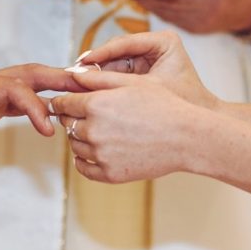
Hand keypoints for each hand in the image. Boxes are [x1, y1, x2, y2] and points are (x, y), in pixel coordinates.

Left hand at [0, 64, 81, 160]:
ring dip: (56, 85)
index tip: (48, 129)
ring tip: (85, 94)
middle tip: (90, 87)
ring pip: (30, 82)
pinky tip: (61, 109)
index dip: (34, 106)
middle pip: (29, 73)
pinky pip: (23, 96)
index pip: (13, 88)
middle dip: (59, 78)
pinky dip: (44, 100)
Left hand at [50, 76, 201, 182]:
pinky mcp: (110, 174)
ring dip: (80, 138)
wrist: (186, 138)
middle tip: (87, 115)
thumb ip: (98, 78)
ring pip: (74, 145)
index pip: (63, 103)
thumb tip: (72, 75)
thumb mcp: (132, 83)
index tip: (66, 103)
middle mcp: (94, 130)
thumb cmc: (164, 106)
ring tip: (99, 131)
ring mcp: (101, 154)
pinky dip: (84, 160)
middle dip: (73, 118)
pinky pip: (84, 168)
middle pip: (67, 124)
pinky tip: (95, 151)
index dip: (63, 101)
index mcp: (97, 104)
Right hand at [70, 30, 218, 109]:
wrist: (202, 129)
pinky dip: (104, 86)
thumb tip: (78, 75)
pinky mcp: (142, 74)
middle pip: (116, 53)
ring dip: (96, 77)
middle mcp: (154, 47)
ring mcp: (147, 60)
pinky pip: (117, 77)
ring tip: (77, 86)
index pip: (124, 43)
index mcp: (163, 41)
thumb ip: (113, 82)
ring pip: (114, 65)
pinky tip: (89, 95)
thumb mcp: (145, 92)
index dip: (100, 54)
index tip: (81, 62)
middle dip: (95, 66)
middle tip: (73, 75)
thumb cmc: (183, 107)